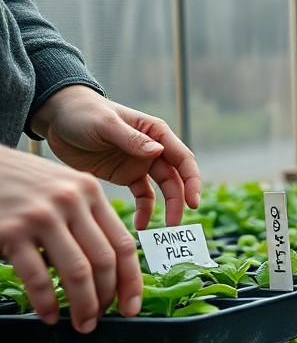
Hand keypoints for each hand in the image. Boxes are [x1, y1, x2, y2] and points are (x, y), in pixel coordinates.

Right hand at [0, 145, 142, 331]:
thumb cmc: (24, 184)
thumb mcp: (64, 190)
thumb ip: (88, 220)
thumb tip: (109, 271)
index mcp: (91, 192)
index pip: (123, 244)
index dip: (132, 281)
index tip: (131, 306)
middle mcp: (71, 202)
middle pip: (104, 262)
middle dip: (105, 298)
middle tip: (99, 318)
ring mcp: (42, 216)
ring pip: (77, 272)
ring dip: (83, 305)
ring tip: (81, 323)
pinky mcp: (12, 231)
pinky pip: (38, 277)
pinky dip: (47, 302)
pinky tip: (49, 315)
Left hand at [31, 86, 201, 229]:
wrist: (58, 117)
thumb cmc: (84, 112)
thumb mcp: (106, 124)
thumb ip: (132, 139)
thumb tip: (158, 152)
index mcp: (156, 133)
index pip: (183, 159)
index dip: (192, 181)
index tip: (192, 203)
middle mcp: (154, 150)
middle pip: (176, 179)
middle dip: (179, 201)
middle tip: (175, 224)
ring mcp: (141, 164)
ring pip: (162, 190)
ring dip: (166, 209)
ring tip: (163, 229)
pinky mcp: (126, 176)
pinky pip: (142, 196)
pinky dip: (144, 211)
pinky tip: (139, 225)